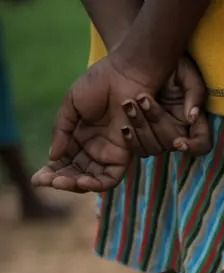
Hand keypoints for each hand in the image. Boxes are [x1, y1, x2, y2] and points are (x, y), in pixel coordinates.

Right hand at [32, 55, 155, 192]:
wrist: (124, 76)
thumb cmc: (99, 84)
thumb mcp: (72, 106)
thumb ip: (61, 131)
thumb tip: (52, 157)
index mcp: (78, 137)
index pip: (63, 162)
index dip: (51, 172)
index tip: (37, 178)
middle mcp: (94, 149)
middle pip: (76, 174)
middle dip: (60, 181)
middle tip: (47, 181)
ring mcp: (109, 153)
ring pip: (91, 180)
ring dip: (75, 184)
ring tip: (60, 182)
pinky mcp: (124, 155)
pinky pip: (111, 178)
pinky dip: (97, 184)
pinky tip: (82, 181)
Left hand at [121, 56, 210, 155]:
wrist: (141, 61)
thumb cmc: (171, 66)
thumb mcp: (187, 73)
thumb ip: (195, 93)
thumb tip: (192, 118)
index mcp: (193, 120)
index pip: (202, 144)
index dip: (193, 147)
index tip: (179, 142)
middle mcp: (178, 131)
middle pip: (172, 144)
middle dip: (158, 123)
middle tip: (142, 99)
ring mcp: (159, 135)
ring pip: (154, 149)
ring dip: (141, 129)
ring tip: (129, 104)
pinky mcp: (141, 136)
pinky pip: (138, 149)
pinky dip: (131, 140)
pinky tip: (124, 126)